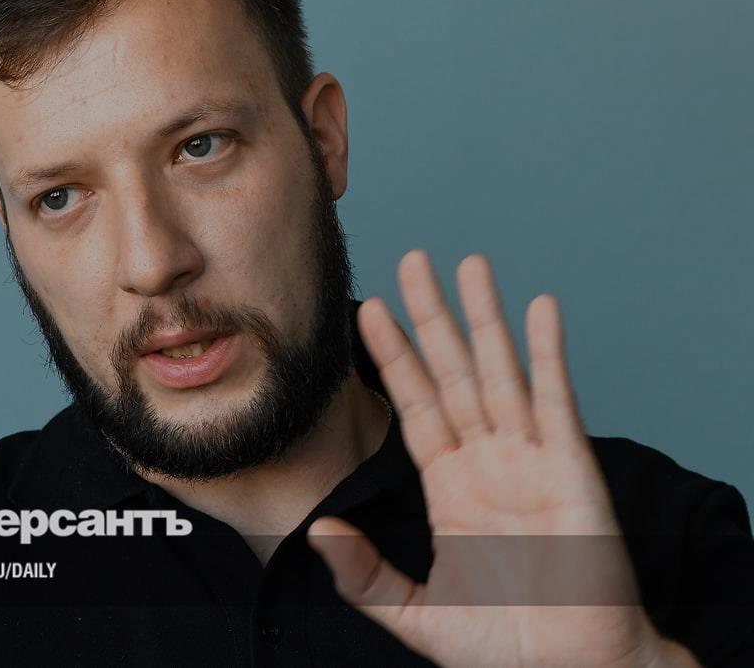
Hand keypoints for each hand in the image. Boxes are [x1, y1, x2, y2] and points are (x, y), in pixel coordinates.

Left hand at [308, 251, 697, 666]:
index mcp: (449, 486)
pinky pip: (557, 402)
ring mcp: (530, 459)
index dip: (394, 357)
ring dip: (485, 317)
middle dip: (433, 316)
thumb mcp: (413, 612)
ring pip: (501, 372)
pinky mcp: (572, 469)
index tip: (372, 311)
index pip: (416, 404)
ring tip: (470, 264)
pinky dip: (549, 354)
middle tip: (414, 260)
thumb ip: (364, 574)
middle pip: (454, 372)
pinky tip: (539, 309)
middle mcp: (486, 461)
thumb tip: (317, 532)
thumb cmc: (499, 645)